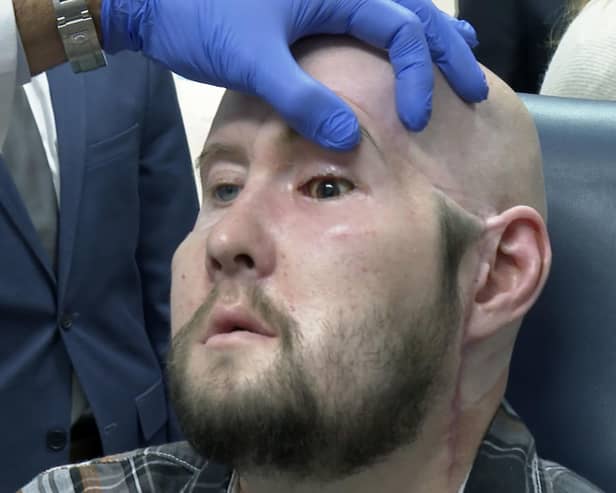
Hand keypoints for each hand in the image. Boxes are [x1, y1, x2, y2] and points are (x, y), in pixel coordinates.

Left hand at [101, 0, 486, 149]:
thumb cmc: (199, 18)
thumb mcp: (253, 60)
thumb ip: (301, 97)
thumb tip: (347, 139)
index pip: (399, 30)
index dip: (417, 75)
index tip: (417, 121)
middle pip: (411, 13)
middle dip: (446, 51)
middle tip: (474, 87)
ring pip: (393, 12)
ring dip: (430, 36)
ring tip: (463, 55)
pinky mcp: (308, 12)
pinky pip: (364, 21)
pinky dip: (392, 35)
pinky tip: (398, 48)